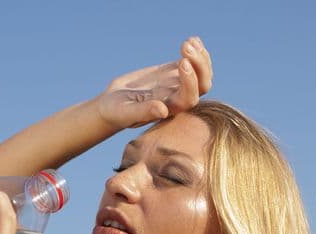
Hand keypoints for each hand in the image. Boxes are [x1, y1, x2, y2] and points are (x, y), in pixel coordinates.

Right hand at [97, 36, 212, 129]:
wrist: (112, 104)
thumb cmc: (117, 112)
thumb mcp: (127, 113)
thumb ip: (144, 112)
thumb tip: (163, 110)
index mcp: (171, 109)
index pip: (190, 97)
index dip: (191, 80)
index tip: (182, 61)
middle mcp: (179, 98)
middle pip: (203, 84)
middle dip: (199, 65)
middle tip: (185, 46)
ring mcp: (178, 84)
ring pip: (201, 72)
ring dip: (200, 56)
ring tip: (188, 41)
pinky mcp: (172, 72)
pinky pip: (191, 62)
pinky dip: (195, 50)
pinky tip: (191, 39)